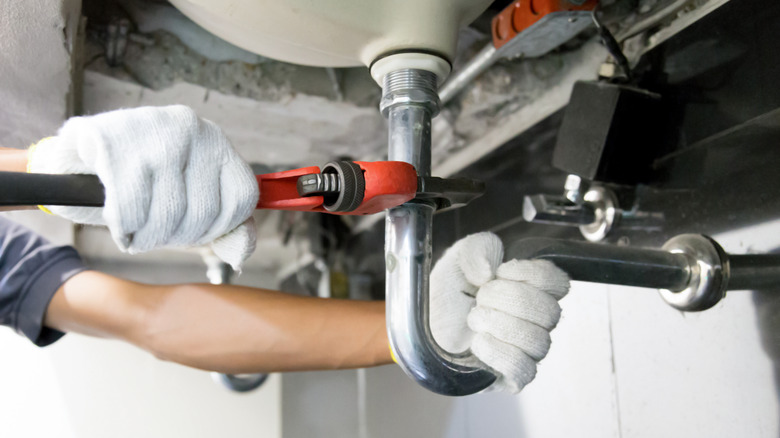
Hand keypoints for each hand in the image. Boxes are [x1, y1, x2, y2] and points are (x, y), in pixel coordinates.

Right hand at [29, 105, 258, 269]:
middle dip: (177, 236)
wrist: (83, 155)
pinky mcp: (114, 142)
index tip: (195, 231)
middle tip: (156, 234)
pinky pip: (130, 211)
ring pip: (167, 215)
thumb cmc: (146, 184)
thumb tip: (240, 256)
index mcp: (217, 142)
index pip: (242, 197)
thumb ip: (226, 228)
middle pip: (204, 212)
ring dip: (147, 238)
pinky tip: (119, 221)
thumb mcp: (192, 200)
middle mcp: (193, 130)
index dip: (220, 228)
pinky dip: (123, 229)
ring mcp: (154, 132)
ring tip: (137, 229)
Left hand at [430, 232, 569, 392]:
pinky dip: (499, 353)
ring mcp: (526, 350)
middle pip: (550, 312)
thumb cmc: (448, 292)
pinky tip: (478, 342)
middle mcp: (536, 321)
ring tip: (474, 318)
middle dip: (510, 299)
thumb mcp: (459, 257)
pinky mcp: (510, 376)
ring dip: (500, 324)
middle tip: (480, 297)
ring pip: (539, 342)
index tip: (500, 271)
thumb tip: (488, 271)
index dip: (532, 274)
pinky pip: (524, 370)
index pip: (558, 283)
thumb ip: (478, 249)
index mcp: (532, 289)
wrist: (424, 323)